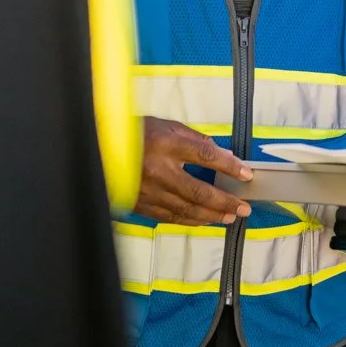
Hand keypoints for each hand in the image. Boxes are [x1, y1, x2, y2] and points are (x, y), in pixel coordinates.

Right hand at [133, 117, 253, 225]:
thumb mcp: (167, 126)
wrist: (99, 146)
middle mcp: (158, 169)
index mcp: (167, 143)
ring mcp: (148, 190)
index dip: (230, 166)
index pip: (207, 156)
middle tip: (243, 207)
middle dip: (225, 201)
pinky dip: (189, 220)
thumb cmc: (134, 133)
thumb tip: (220, 153)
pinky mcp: (140, 204)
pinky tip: (203, 220)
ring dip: (211, 215)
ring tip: (229, 217)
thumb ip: (194, 140)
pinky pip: (169, 216)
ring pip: (186, 209)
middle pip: (200, 191)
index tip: (246, 174)